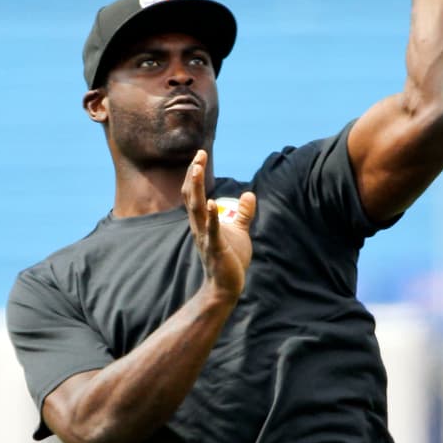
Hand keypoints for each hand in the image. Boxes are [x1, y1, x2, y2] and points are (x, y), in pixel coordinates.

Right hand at [183, 150, 256, 301]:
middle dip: (194, 175)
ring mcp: (205, 237)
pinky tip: (212, 203)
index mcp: (202, 221)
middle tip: (198, 155)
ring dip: (197, 188)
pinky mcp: (216, 249)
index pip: (195, 193)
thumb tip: (250, 194)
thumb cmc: (230, 260)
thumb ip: (243, 213)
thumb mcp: (239, 232)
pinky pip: (211, 231)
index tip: (200, 155)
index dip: (196, 174)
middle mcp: (199, 226)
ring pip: (197, 209)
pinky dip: (211, 216)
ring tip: (197, 169)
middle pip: (192, 196)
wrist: (226, 287)